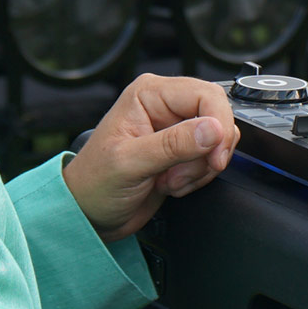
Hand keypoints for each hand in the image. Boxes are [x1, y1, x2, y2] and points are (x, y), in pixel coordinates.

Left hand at [62, 74, 239, 240]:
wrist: (89, 214)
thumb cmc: (94, 183)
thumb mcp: (129, 164)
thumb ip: (172, 145)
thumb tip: (213, 129)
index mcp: (149, 94)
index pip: (205, 94)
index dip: (218, 124)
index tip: (215, 156)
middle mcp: (164, 105)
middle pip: (217, 115)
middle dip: (208, 151)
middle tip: (182, 173)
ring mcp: (175, 129)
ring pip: (218, 140)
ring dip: (200, 168)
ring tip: (168, 180)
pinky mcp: (183, 152)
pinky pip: (211, 158)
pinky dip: (199, 176)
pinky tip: (171, 184)